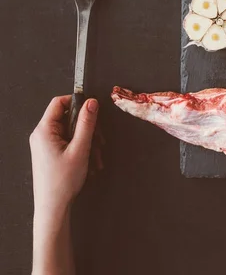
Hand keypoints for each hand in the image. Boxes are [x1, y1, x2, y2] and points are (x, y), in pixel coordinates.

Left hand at [29, 95, 98, 214]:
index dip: (77, 102)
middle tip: (100, 141)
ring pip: (72, 131)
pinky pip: (70, 142)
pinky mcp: (51, 152)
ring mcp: (46, 144)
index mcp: (44, 130)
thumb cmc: (62, 181)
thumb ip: (86, 123)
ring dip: (88, 141)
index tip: (93, 110)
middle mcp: (42, 134)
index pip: (58, 102)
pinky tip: (91, 161)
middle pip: (69, 118)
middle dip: (88, 128)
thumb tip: (92, 103)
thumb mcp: (80, 149)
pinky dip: (83, 149)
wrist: (53, 207)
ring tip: (96, 157)